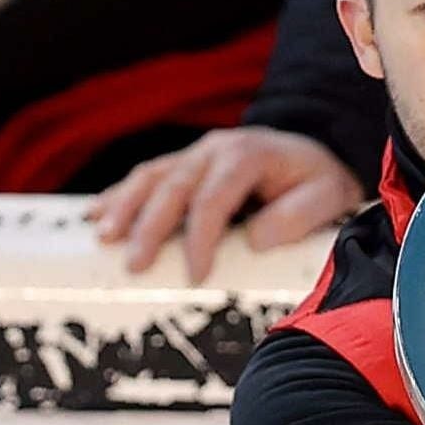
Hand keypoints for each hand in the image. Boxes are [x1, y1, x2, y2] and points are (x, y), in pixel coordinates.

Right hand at [87, 127, 363, 282]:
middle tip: (135, 265)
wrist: (316, 153)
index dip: (201, 237)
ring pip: (151, 176)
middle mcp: (215, 149)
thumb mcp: (328, 195)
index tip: (196, 275)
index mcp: (248, 155)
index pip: (215, 198)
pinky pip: (146, 176)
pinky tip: (96, 216)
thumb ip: (299, 216)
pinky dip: (119, 196)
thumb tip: (255, 240)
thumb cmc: (320, 180)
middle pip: (173, 186)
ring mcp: (196, 154)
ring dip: (123, 206)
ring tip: (103, 238)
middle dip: (150, 227)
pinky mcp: (184, 164)